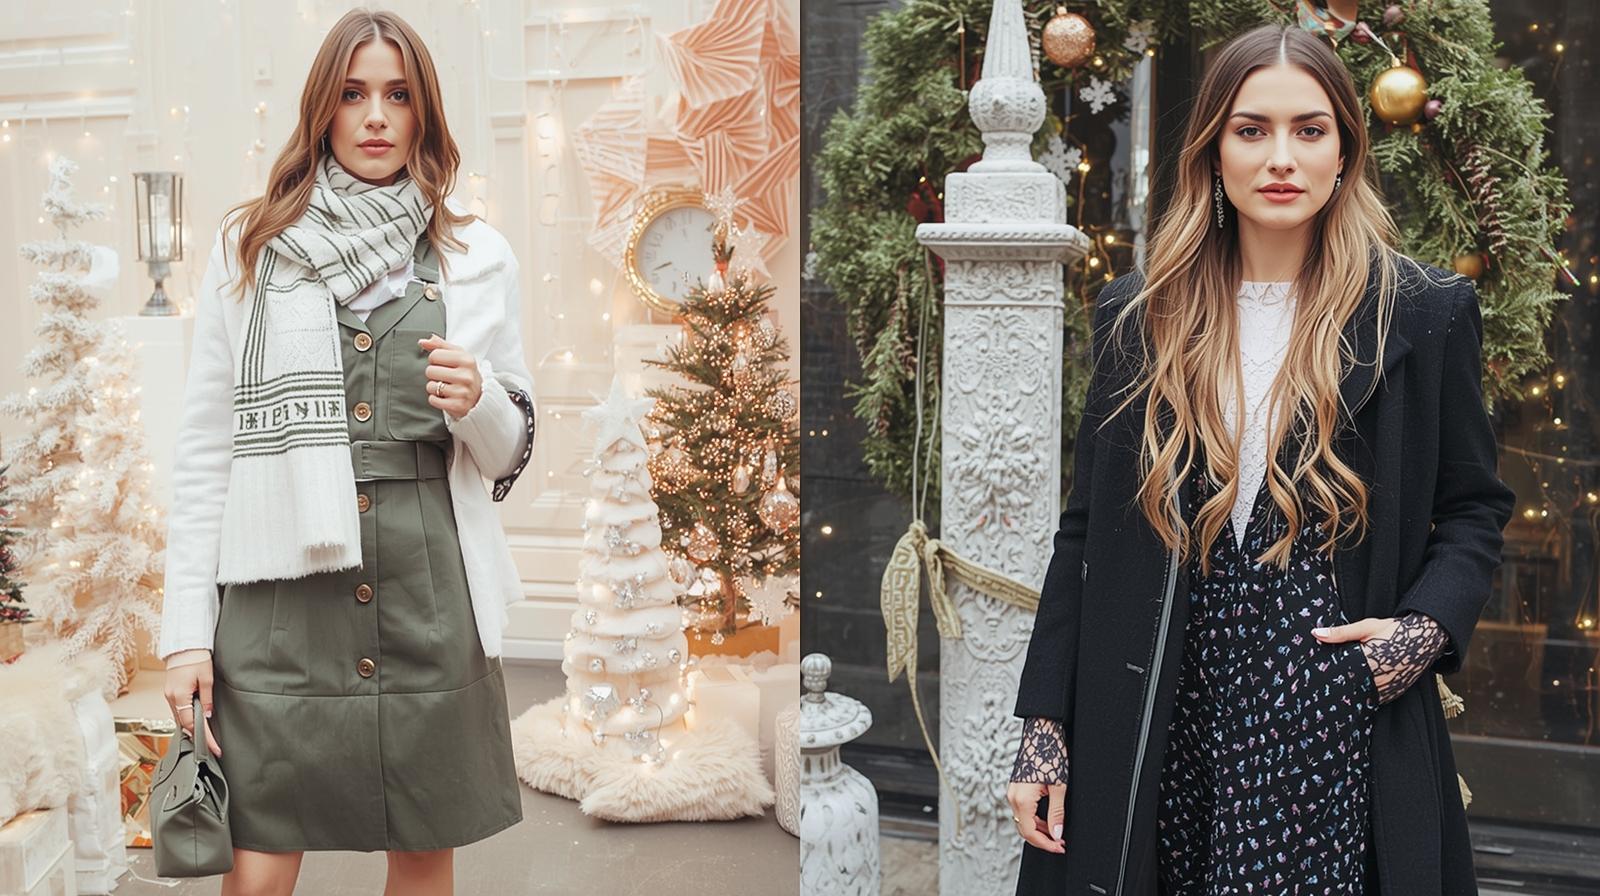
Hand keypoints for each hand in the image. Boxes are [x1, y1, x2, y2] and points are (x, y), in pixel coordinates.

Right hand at [164, 658, 220, 757]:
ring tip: (206, 738)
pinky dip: (186, 718)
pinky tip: (195, 722)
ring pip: (180, 718)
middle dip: (197, 736)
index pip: (191, 723)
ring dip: (191, 727)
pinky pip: (177, 710)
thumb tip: (207, 715)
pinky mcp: (170, 692)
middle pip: (184, 724)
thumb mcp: (207, 679)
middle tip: (211, 747)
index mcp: (179, 696)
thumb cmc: (196, 658)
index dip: (203, 737)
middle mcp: (171, 698)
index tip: (213, 748)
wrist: (184, 645)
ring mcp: (168, 695)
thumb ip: (207, 699)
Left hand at [418, 334, 482, 418]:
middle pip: (430, 371)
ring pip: (430, 386)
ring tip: (447, 387)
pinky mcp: (457, 405)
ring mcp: (462, 392)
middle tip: (446, 377)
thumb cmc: (465, 373)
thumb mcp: (458, 355)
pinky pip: (433, 400)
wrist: (479, 396)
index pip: (434, 355)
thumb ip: (440, 345)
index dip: (435, 360)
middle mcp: (466, 376)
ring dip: (435, 387)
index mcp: (467, 360)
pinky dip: (436, 399)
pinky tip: (446, 397)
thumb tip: (422, 341)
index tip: (444, 365)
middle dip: (434, 374)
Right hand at [1007, 716, 1067, 853]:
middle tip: (1060, 842)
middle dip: (1042, 839)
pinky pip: (1021, 809)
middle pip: (1024, 829)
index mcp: (1021, 799)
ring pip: (1022, 820)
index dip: (1046, 844)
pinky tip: (1046, 818)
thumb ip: (1057, 813)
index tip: (1060, 847)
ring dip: (1038, 829)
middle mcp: (1012, 797)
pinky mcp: (1015, 787)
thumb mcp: (1059, 787)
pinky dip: (1033, 817)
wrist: (1041, 732)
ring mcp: (1012, 791)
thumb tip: (1057, 834)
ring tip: (1056, 831)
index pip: (1030, 833)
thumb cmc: (1050, 754)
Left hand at [1312, 612, 1449, 704]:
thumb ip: (1341, 633)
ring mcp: (1389, 688)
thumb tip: (1316, 633)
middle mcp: (1380, 678)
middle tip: (1323, 685)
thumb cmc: (1393, 630)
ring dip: (1352, 691)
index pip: (1342, 674)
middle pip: (1351, 687)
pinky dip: (1366, 694)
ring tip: (1337, 688)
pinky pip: (1376, 698)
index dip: (1329, 676)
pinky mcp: (1394, 692)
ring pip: (1363, 695)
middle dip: (1339, 685)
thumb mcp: (1366, 627)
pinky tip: (1357, 689)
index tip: (1317, 677)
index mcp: (1369, 661)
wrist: (1424, 638)